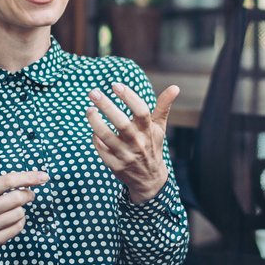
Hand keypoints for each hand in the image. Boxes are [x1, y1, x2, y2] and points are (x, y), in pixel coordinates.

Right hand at [0, 146, 46, 264]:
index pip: (7, 181)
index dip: (28, 177)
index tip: (43, 176)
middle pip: (17, 198)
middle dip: (27, 194)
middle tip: (27, 193)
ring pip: (20, 213)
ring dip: (21, 208)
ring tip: (12, 207)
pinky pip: (18, 228)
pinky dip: (19, 221)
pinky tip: (10, 218)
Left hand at [87, 82, 178, 203]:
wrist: (150, 179)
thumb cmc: (152, 146)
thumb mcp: (159, 127)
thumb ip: (163, 106)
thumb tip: (175, 87)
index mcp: (148, 130)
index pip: (141, 111)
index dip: (129, 97)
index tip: (116, 85)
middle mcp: (138, 143)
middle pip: (121, 123)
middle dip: (106, 106)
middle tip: (93, 92)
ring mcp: (126, 155)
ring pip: (107, 137)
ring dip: (96, 122)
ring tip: (89, 109)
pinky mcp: (115, 166)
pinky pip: (101, 151)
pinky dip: (96, 139)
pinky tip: (93, 129)